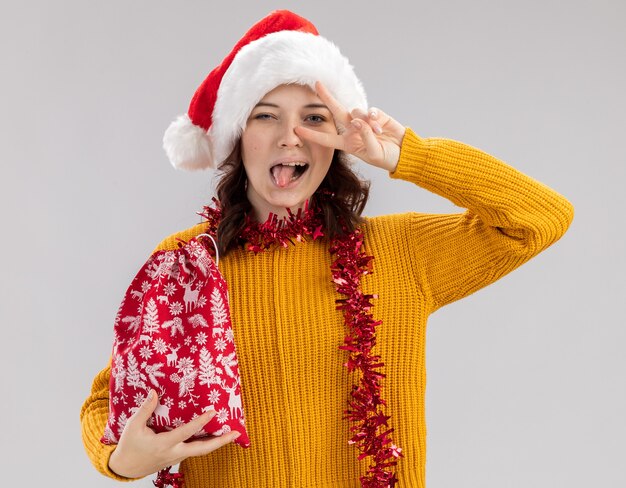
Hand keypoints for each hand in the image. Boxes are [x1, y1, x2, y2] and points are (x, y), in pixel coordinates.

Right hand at [108, 389, 239, 478]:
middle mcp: (174, 452)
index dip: (200, 422)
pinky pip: (194, 451)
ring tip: (231, 433)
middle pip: (202, 449)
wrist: (125, 468)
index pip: (186, 432)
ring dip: (216, 443)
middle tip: (235, 433)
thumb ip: (145, 409)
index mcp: (164, 444)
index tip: (213, 412)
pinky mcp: (176, 458)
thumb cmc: (129, 446)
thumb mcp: (133, 426)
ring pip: (200, 451)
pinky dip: (206, 444)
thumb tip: (154, 392)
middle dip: (220, 442)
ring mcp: (176, 457)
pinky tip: (214, 436)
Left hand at [295, 81, 405, 171]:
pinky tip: (380, 127)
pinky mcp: (376, 115)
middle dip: (327, 97)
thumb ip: (364, 136)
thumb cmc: (385, 157)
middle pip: (336, 111)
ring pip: (356, 112)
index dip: (312, 135)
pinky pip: (370, 111)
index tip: (297, 130)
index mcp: (347, 143)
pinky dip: (374, 118)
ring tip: (377, 132)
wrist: (403, 152)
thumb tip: (358, 120)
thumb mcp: (373, 152)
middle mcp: (352, 130)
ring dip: (366, 122)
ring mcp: (363, 121)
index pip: (326, 138)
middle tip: (317, 84)